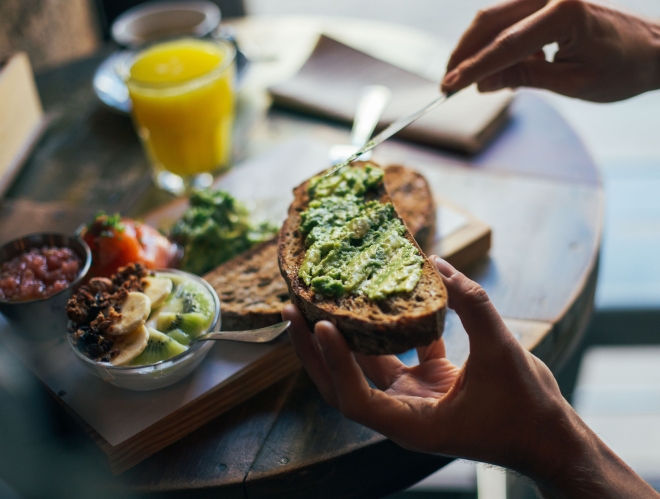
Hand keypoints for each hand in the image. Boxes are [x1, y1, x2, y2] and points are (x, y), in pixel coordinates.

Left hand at [283, 256, 571, 475]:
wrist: (548, 438)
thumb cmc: (527, 410)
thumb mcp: (502, 352)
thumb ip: (472, 306)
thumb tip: (439, 265)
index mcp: (412, 424)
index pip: (355, 398)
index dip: (334, 363)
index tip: (322, 325)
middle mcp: (402, 414)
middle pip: (343, 384)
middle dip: (314, 350)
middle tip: (292, 311)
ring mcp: (412, 398)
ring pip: (365, 367)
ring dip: (343, 337)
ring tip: (320, 301)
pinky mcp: (425, 384)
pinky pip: (397, 354)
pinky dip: (387, 331)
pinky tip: (381, 300)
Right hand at [441, 0, 659, 101]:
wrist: (654, 50)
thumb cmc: (622, 69)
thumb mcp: (570, 83)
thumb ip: (523, 78)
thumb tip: (481, 83)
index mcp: (564, 13)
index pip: (505, 45)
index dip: (473, 69)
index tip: (449, 87)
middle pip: (490, 20)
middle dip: (465, 54)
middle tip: (448, 84)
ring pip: (495, 17)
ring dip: (478, 49)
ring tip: (471, 81)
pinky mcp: (549, 0)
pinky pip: (510, 20)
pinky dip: (497, 44)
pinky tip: (500, 69)